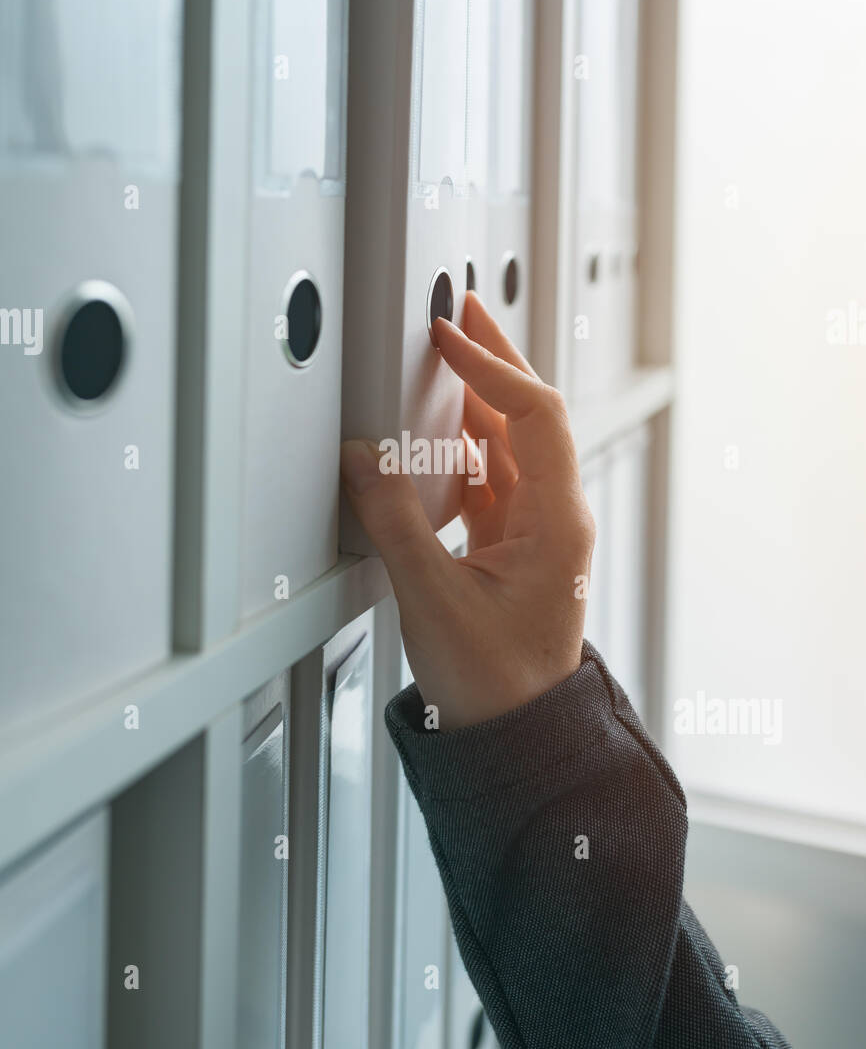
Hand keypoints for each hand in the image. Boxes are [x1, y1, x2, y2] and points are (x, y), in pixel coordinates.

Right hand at [340, 292, 595, 730]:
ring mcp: (536, 533)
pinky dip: (464, 446)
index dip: (490, 368)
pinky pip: (492, 478)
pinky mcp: (513, 548)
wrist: (515, 737)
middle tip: (463, 311)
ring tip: (448, 357)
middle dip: (496, 360)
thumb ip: (395, 523)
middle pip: (530, 416)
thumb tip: (363, 460)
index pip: (532, 416)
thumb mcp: (434, 600)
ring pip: (510, 444)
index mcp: (556, 524)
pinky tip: (438, 434)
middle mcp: (554, 519)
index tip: (447, 337)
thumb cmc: (495, 685)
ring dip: (479, 399)